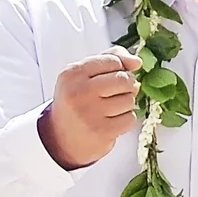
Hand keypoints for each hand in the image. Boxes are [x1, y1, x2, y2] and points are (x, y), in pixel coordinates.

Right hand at [39, 48, 141, 170]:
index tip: (113, 75)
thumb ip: (110, 58)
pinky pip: (130, 119)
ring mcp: (90, 113)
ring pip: (129, 100)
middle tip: (119, 91)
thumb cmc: (78, 101)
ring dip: (126, 103)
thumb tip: (137, 62)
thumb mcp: (84, 75)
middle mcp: (79, 92)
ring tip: (112, 107)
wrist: (61, 138)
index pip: (112, 60)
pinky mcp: (102, 132)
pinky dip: (125, 120)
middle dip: (128, 84)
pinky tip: (112, 120)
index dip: (120, 67)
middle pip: (124, 79)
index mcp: (73, 73)